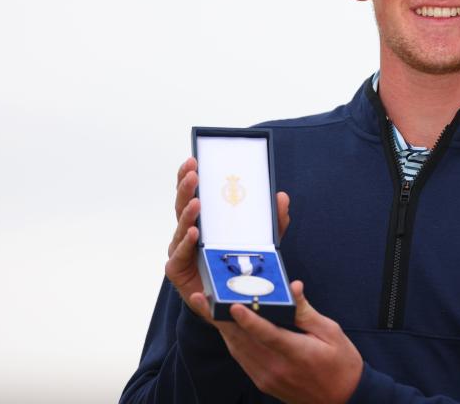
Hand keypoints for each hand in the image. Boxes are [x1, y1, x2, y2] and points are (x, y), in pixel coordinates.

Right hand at [165, 157, 291, 316]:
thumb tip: (282, 196)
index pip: (193, 193)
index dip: (189, 176)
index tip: (193, 158)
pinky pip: (179, 255)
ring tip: (196, 203)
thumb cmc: (239, 266)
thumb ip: (273, 221)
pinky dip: (187, 244)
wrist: (231, 301)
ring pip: (181, 228)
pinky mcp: (177, 270)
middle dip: (186, 188)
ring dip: (188, 214)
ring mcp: (180, 249)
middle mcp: (187, 232)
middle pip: (182, 205)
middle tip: (194, 173)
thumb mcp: (263, 241)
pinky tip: (195, 234)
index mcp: (203, 220)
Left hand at [187, 281, 362, 403]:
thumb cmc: (342, 363)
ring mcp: (268, 378)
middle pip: (243, 341)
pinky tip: (225, 328)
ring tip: (206, 309)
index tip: (233, 306)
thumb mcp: (331, 332)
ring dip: (221, 329)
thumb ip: (306, 312)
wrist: (343, 399)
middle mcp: (277, 368)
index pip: (267, 335)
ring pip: (238, 350)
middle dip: (219, 319)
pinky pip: (243, 359)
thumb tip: (294, 288)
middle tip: (201, 299)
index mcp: (297, 353)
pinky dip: (232, 342)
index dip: (248, 320)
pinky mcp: (264, 383)